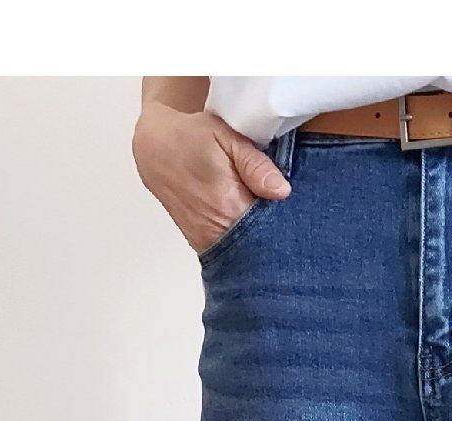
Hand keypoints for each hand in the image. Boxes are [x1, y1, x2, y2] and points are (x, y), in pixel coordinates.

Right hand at [132, 102, 289, 252]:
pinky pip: (234, 253)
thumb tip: (282, 191)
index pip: (275, 227)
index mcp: (230, 205)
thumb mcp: (226, 137)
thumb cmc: (192, 138)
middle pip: (265, 247)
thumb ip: (255, 164)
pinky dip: (246, 243)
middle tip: (286, 214)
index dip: (290, 221)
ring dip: (263, 239)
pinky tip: (251, 225)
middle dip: (280, 233)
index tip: (296, 211)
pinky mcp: (204, 246)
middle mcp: (220, 231)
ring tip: (266, 216)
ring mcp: (210, 242)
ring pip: (250, 253)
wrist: (155, 150)